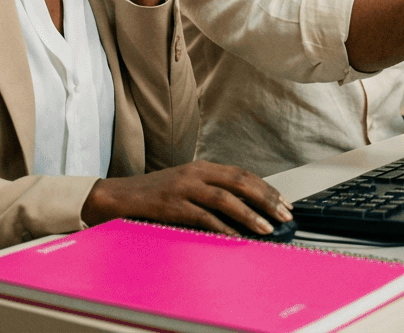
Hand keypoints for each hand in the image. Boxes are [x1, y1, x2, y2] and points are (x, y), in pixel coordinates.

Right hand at [81, 161, 293, 236]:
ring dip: (249, 215)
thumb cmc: (155, 193)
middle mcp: (195, 173)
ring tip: (266, 228)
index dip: (266, 188)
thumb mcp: (186, 184)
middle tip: (284, 214)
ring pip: (225, 199)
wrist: (120, 196)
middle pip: (239, 183)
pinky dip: (222, 227)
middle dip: (266, 199)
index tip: (283, 202)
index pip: (242, 174)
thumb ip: (211, 190)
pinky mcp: (173, 205)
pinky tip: (236, 236)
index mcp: (201, 166)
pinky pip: (203, 217)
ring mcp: (183, 188)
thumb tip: (245, 207)